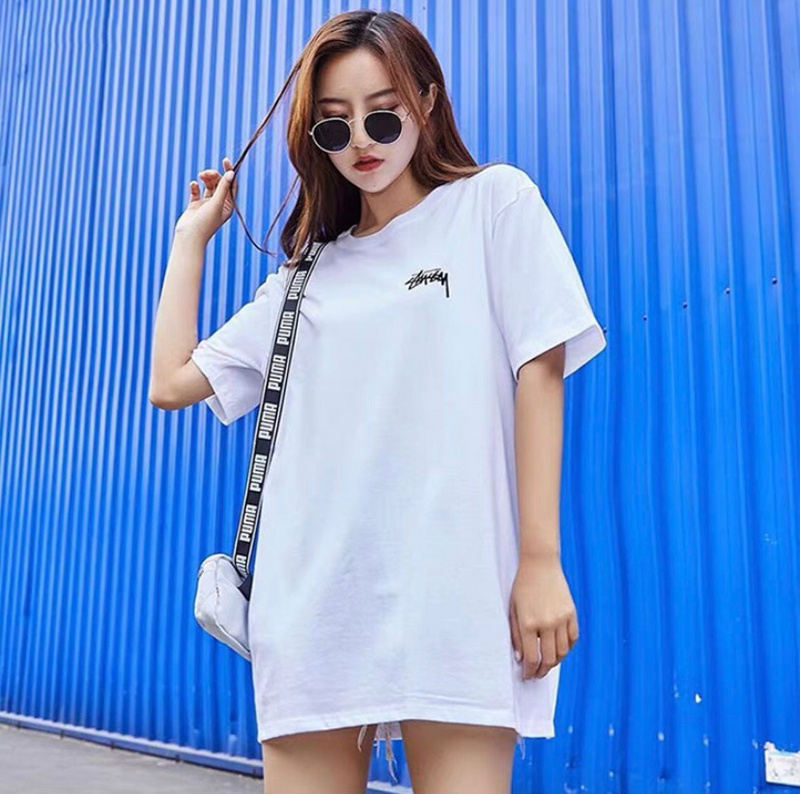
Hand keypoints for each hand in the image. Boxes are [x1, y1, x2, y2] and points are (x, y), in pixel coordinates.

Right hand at [174, 155, 238, 242]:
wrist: (189, 236)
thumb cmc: (205, 223)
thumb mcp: (216, 203)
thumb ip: (223, 188)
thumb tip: (231, 173)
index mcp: (228, 206)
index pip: (231, 185)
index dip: (229, 172)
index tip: (225, 160)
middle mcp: (218, 204)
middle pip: (219, 183)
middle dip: (214, 175)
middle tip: (206, 173)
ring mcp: (207, 204)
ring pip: (208, 185)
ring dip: (205, 178)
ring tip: (200, 176)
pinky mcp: (195, 205)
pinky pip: (196, 191)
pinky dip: (195, 186)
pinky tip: (193, 185)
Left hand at [508, 552, 578, 679]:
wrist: (540, 565)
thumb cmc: (522, 586)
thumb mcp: (513, 609)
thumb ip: (516, 635)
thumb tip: (520, 658)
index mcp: (528, 623)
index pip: (531, 657)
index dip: (529, 671)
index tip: (526, 675)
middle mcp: (546, 623)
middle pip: (548, 659)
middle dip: (541, 671)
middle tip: (536, 674)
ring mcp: (561, 618)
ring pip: (562, 652)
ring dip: (555, 662)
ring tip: (547, 663)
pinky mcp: (571, 613)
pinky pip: (572, 638)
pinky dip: (567, 648)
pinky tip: (559, 650)